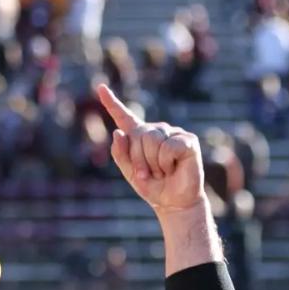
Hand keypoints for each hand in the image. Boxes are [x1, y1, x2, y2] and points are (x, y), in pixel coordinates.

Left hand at [98, 85, 203, 216]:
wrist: (173, 202)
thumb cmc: (152, 186)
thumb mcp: (129, 172)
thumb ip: (120, 154)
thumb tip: (118, 132)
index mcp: (138, 136)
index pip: (123, 116)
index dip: (111, 102)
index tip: (100, 87)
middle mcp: (155, 130)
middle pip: (138, 136)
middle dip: (139, 160)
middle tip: (149, 174)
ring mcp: (172, 133)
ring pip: (152, 140)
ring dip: (153, 164)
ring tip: (162, 172)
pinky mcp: (187, 140)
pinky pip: (168, 146)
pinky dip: (167, 162)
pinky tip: (174, 167)